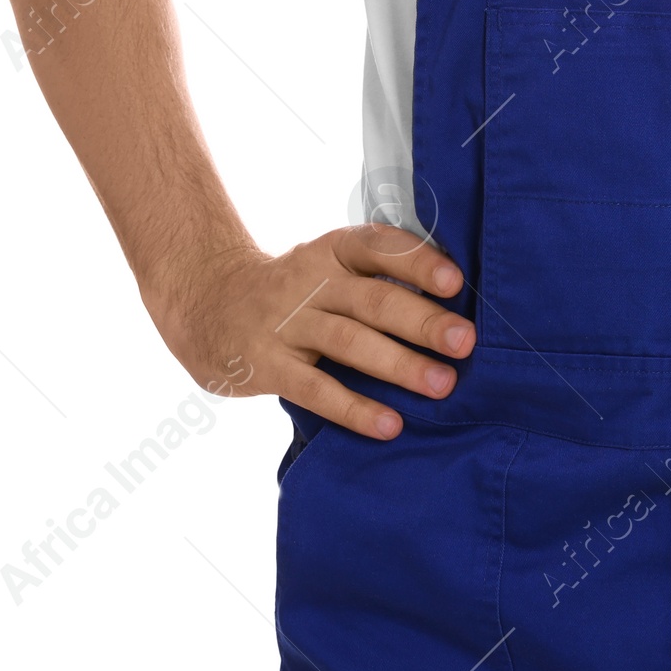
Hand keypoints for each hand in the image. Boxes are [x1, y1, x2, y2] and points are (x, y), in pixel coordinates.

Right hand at [147, 222, 474, 439]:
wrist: (205, 302)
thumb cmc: (292, 289)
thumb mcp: (326, 265)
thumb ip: (375, 277)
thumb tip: (452, 304)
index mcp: (332, 251)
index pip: (378, 246)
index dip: (417, 262)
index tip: (455, 282)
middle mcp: (310, 281)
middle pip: (373, 300)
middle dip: (422, 321)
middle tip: (465, 342)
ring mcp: (286, 324)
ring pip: (349, 343)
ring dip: (399, 364)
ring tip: (442, 384)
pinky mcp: (267, 365)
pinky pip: (315, 389)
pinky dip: (354, 408)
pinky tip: (389, 424)